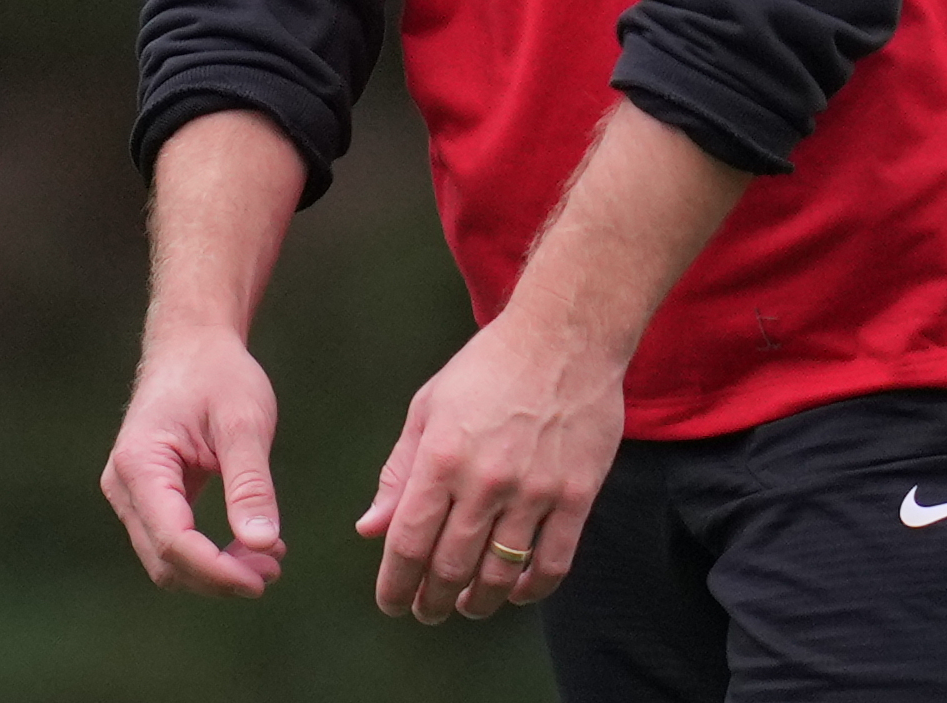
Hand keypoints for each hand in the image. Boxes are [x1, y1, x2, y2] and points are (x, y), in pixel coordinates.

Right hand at [101, 327, 288, 597]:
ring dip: (215, 571)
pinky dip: (209, 555)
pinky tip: (251, 546)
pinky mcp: (147, 497)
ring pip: (166, 559)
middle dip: (219, 576)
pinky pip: (172, 541)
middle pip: (165, 560)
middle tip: (274, 570)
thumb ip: (251, 484)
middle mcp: (124, 485)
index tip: (262, 579)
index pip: (173, 540)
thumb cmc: (219, 374)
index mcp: (140, 463)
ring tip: (268, 561)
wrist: (193, 345)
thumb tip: (263, 545)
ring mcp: (131, 494)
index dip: (217, 570)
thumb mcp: (244, 422)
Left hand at [355, 309, 623, 622]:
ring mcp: (534, 491)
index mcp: (440, 458)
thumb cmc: (487, 368)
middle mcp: (485, 480)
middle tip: (426, 609)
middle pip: (450, 567)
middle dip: (431, 601)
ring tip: (466, 605)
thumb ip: (399, 472)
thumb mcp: (428, 408)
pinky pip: (552, 563)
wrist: (564, 336)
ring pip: (499, 575)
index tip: (392, 602)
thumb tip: (370, 529)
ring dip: (477, 602)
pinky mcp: (576, 495)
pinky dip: (530, 590)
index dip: (394, 585)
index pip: (407, 543)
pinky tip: (514, 591)